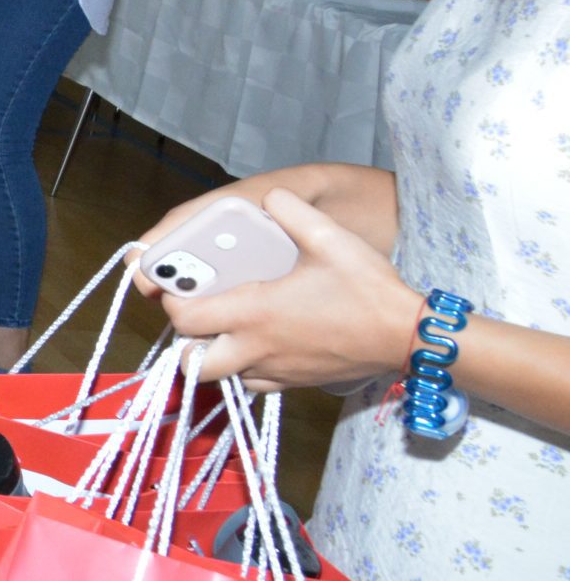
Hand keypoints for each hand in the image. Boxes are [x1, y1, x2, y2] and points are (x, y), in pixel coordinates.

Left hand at [139, 188, 420, 387]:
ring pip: (223, 376)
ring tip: (224, 327)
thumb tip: (271, 197)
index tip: (177, 285)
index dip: (172, 302)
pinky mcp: (296, 383)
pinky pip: (254, 384)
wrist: (409, 336)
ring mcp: (276, 371)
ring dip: (214, 356)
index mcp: (255, 312)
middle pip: (193, 361)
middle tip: (197, 313)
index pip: (185, 319)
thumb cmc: (368, 288)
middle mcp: (258, 348)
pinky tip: (258, 343)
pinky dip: (245, 369)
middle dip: (185, 340)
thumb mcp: (330, 238)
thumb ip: (293, 211)